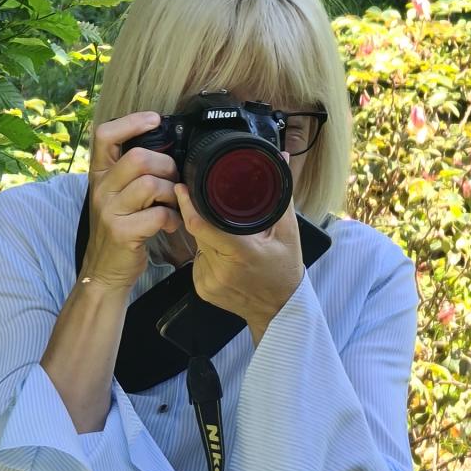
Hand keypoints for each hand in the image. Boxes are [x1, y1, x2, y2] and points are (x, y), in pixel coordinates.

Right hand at [81, 111, 182, 292]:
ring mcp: (109, 211)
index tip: (155, 120)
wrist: (105, 272)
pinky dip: (172, 218)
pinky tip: (170, 225)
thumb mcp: (118, 196)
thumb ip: (132, 174)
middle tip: (174, 181)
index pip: (105, 135)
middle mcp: (100, 189)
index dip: (131, 122)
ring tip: (173, 205)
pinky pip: (157, 214)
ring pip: (150, 184)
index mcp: (99, 175)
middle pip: (138, 158)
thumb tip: (168, 151)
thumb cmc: (120, 230)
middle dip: (167, 166)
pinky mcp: (121, 232)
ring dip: (171, 194)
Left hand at [174, 153, 304, 340]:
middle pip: (199, 231)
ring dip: (206, 234)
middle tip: (209, 204)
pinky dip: (207, 252)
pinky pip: (198, 260)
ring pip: (197, 244)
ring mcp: (208, 281)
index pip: (202, 225)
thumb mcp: (288, 233)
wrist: (279, 310)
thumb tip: (280, 159)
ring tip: (227, 235)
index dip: (188, 204)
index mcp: (241, 253)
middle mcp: (220, 269)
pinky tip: (224, 255)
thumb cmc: (285, 270)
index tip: (182, 187)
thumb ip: (280, 195)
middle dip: (201, 215)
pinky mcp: (201, 288)